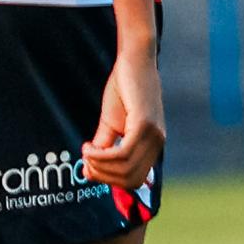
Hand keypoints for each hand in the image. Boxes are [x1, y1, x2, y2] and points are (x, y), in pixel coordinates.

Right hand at [81, 40, 164, 188]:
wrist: (134, 61)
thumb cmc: (123, 90)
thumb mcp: (111, 124)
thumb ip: (105, 147)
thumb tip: (89, 171)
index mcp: (152, 145)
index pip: (134, 181)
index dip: (110, 181)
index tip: (89, 170)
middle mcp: (157, 143)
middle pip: (129, 180)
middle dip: (103, 176)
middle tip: (86, 161)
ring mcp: (153, 135)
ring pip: (125, 169)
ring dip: (100, 165)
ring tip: (86, 151)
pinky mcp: (145, 124)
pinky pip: (123, 153)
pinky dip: (102, 155)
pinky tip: (89, 146)